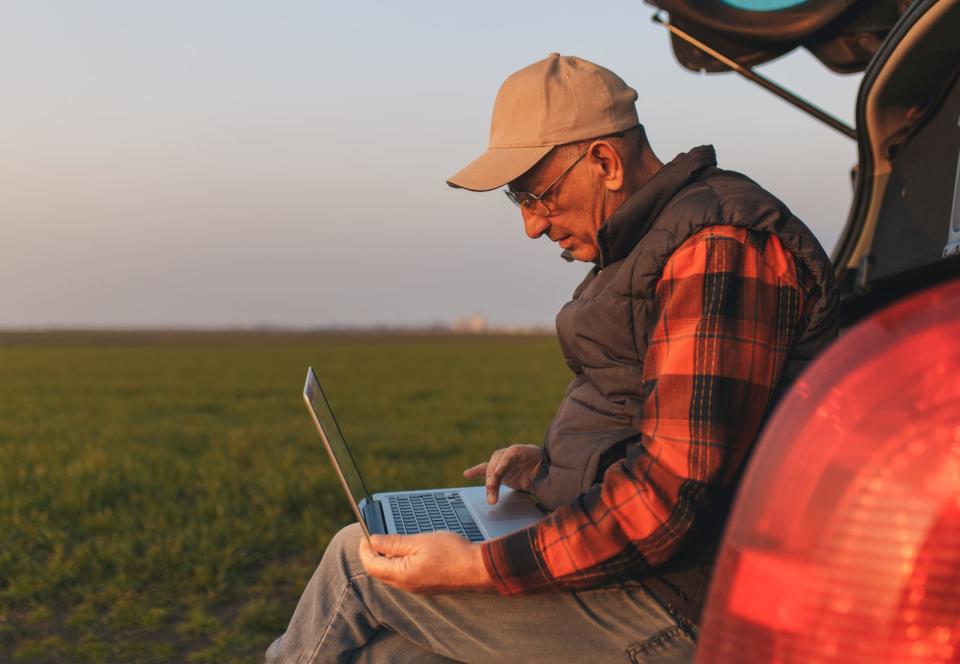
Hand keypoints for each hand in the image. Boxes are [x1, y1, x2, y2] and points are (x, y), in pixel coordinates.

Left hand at [359, 531, 492, 593]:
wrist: (476, 568)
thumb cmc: (452, 553)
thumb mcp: (419, 541)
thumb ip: (393, 543)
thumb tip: (373, 541)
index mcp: (402, 575)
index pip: (371, 565)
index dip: (364, 550)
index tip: (365, 536)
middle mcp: (406, 586)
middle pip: (379, 572)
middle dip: (372, 555)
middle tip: (374, 538)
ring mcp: (416, 588)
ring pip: (391, 575)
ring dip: (386, 559)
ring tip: (390, 542)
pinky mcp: (425, 586)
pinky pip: (403, 577)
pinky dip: (398, 564)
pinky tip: (406, 552)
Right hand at [463, 444, 541, 504]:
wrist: (545, 468)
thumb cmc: (546, 470)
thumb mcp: (545, 472)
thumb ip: (537, 477)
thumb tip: (528, 482)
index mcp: (523, 451)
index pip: (511, 454)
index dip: (504, 463)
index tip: (498, 473)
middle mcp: (510, 454)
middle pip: (497, 463)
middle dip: (493, 477)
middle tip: (491, 488)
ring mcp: (503, 462)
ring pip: (491, 470)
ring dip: (490, 485)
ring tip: (491, 500)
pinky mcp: (499, 471)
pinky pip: (486, 470)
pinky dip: (476, 472)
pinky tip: (466, 474)